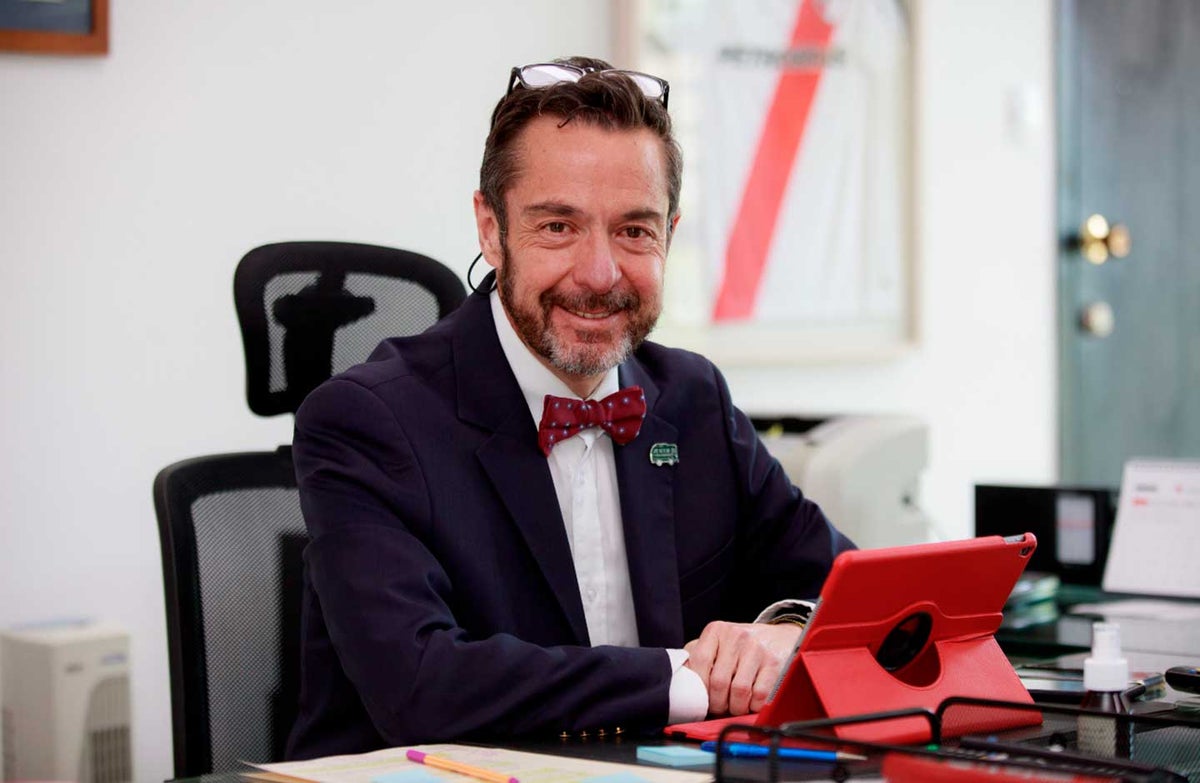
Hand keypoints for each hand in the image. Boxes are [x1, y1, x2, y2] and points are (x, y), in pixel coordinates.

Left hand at [683, 621, 801, 716]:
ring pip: (739, 691)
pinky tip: (751, 703)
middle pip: (718, 682)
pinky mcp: (774, 663)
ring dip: (735, 708)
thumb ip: (697, 656)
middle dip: (718, 703)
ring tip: (735, 707)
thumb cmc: (743, 646)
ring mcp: (757, 649)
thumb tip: (679, 680)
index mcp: (717, 630)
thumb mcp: (718, 642)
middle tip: (720, 708)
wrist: (781, 637)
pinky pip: (759, 695)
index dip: (699, 686)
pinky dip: (753, 706)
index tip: (702, 698)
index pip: (699, 661)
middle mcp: (736, 636)